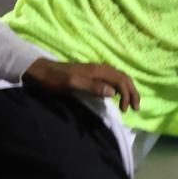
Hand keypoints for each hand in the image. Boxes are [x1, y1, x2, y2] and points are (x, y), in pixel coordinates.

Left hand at [24, 57, 139, 111]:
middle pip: (123, 78)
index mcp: (98, 70)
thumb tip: (113, 93)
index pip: (121, 80)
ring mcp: (96, 71)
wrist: (41, 72)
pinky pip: (111, 79)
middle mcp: (100, 68)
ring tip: (130, 104)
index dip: (127, 95)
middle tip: (136, 108)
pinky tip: (117, 96)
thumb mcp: (72, 84)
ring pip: (118, 78)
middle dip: (132, 92)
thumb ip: (92, 87)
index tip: (125, 110)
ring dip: (127, 90)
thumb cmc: (54, 79)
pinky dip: (119, 88)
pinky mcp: (91, 75)